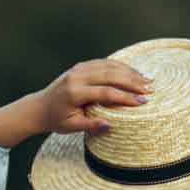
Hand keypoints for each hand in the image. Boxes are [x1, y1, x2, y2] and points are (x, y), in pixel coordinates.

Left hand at [33, 58, 152, 138]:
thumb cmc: (56, 120)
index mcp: (75, 93)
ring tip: (146, 79)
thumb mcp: (71, 127)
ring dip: (129, 72)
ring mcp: (79, 69)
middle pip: (110, 75)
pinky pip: (103, 62)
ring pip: (108, 66)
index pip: (106, 93)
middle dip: (132, 82)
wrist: (40, 107)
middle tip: (150, 88)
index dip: (125, 97)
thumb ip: (90, 125)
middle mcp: (77, 77)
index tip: (142, 102)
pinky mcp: (81, 66)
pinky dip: (119, 66)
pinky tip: (132, 71)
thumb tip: (110, 125)